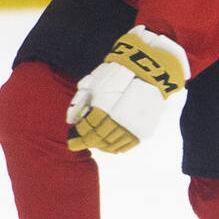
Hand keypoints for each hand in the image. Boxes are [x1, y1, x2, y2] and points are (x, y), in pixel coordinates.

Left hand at [66, 26, 189, 152]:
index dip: (78, 135)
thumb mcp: (95, 82)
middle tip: (79, 142)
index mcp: (104, 107)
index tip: (71, 138)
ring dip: (100, 146)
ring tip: (94, 143)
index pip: (87, 129)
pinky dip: (116, 148)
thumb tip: (70, 120)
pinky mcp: (143, 129)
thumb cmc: (118, 73)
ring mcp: (132, 126)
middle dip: (86, 141)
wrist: (149, 70)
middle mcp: (117, 119)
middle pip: (98, 138)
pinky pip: (127, 145)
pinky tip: (109, 147)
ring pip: (111, 144)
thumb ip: (80, 102)